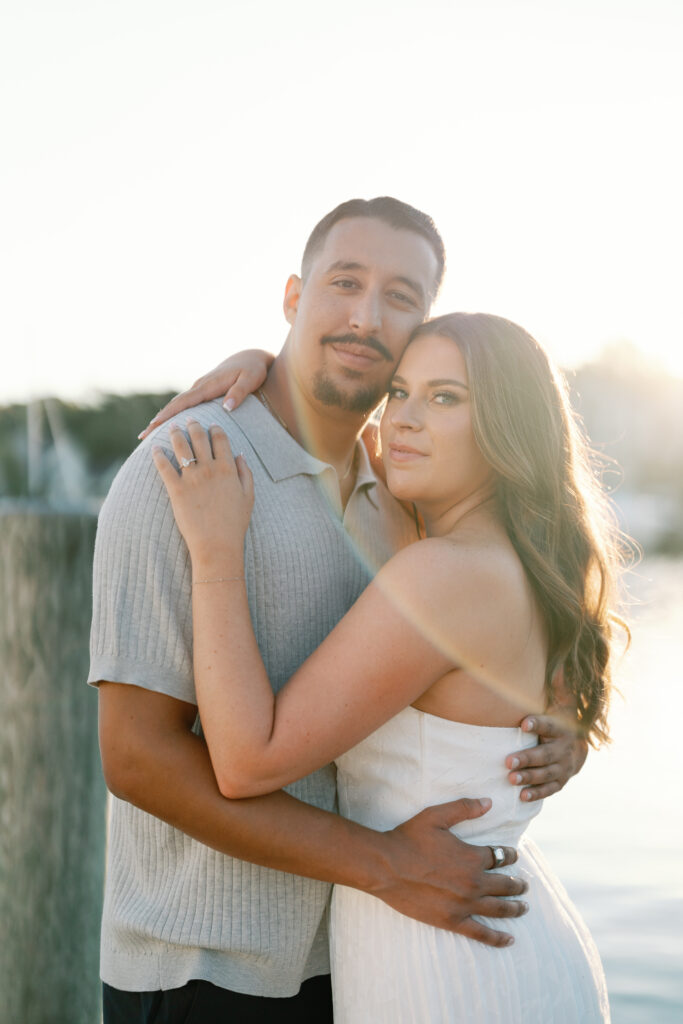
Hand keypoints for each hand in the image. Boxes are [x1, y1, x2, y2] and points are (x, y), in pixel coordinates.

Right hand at [139, 349, 274, 438]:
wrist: (252, 356)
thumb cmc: (253, 369)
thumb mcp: (250, 380)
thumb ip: (239, 393)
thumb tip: (227, 408)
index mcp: (209, 385)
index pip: (184, 402)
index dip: (168, 414)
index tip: (153, 426)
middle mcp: (200, 386)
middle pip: (175, 405)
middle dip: (158, 420)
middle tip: (142, 437)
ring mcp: (200, 388)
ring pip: (178, 405)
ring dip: (163, 419)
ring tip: (149, 436)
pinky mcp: (203, 391)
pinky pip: (185, 404)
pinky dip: (174, 414)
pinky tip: (169, 427)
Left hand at [153, 420, 253, 564]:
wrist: (217, 545)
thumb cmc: (235, 523)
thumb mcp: (249, 496)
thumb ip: (246, 473)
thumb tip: (240, 455)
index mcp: (228, 469)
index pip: (220, 439)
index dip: (215, 429)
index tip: (211, 425)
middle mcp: (209, 469)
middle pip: (199, 438)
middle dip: (193, 425)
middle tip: (188, 419)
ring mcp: (192, 479)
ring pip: (181, 447)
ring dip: (175, 434)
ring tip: (171, 427)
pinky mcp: (176, 490)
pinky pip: (164, 467)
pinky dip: (158, 455)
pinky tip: (154, 448)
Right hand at [374, 798, 527, 946]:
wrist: (387, 867)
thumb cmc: (409, 838)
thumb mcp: (436, 816)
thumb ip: (464, 808)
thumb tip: (488, 802)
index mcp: (473, 857)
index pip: (500, 856)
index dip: (510, 855)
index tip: (514, 855)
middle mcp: (474, 882)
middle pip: (505, 884)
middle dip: (518, 884)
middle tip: (525, 886)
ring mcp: (465, 904)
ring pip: (499, 909)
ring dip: (514, 908)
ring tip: (523, 907)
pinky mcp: (453, 921)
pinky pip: (481, 933)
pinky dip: (498, 938)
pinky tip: (509, 939)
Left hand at [506, 715, 587, 801]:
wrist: (578, 748)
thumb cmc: (552, 728)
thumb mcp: (549, 716)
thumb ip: (533, 710)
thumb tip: (516, 686)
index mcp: (560, 730)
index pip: (548, 726)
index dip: (537, 724)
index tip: (524, 724)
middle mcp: (564, 749)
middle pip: (545, 754)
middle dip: (526, 759)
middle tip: (508, 762)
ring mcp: (564, 767)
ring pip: (546, 773)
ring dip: (529, 777)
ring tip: (511, 779)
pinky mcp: (562, 781)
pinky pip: (549, 789)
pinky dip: (537, 793)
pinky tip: (522, 796)